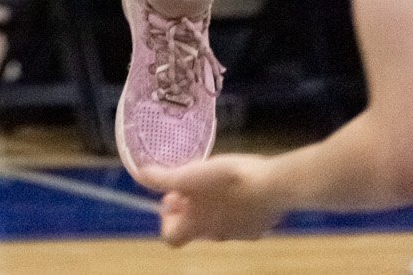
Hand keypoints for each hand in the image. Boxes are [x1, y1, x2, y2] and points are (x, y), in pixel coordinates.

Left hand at [159, 155, 280, 244]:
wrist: (272, 187)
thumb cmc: (228, 180)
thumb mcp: (191, 174)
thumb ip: (164, 178)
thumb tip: (140, 174)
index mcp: (196, 226)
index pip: (171, 238)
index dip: (167, 221)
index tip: (173, 198)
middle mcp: (215, 236)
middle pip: (195, 228)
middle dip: (190, 207)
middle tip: (193, 182)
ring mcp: (239, 234)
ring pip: (218, 223)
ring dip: (212, 205)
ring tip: (216, 179)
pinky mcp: (257, 227)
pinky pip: (239, 219)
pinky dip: (235, 205)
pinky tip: (240, 185)